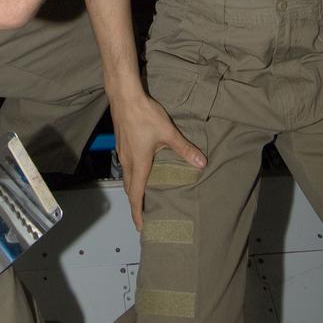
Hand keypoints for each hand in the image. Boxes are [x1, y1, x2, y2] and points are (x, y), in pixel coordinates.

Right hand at [111, 91, 205, 229]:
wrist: (124, 97)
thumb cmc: (145, 115)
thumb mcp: (168, 133)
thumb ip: (184, 149)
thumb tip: (202, 163)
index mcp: (139, 164)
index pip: (136, 195)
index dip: (138, 212)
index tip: (141, 226)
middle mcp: (128, 161)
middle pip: (129, 189)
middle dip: (135, 204)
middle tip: (142, 216)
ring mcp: (122, 152)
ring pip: (126, 177)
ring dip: (133, 189)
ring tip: (142, 196)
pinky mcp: (121, 143)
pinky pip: (125, 166)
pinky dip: (132, 176)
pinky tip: (140, 169)